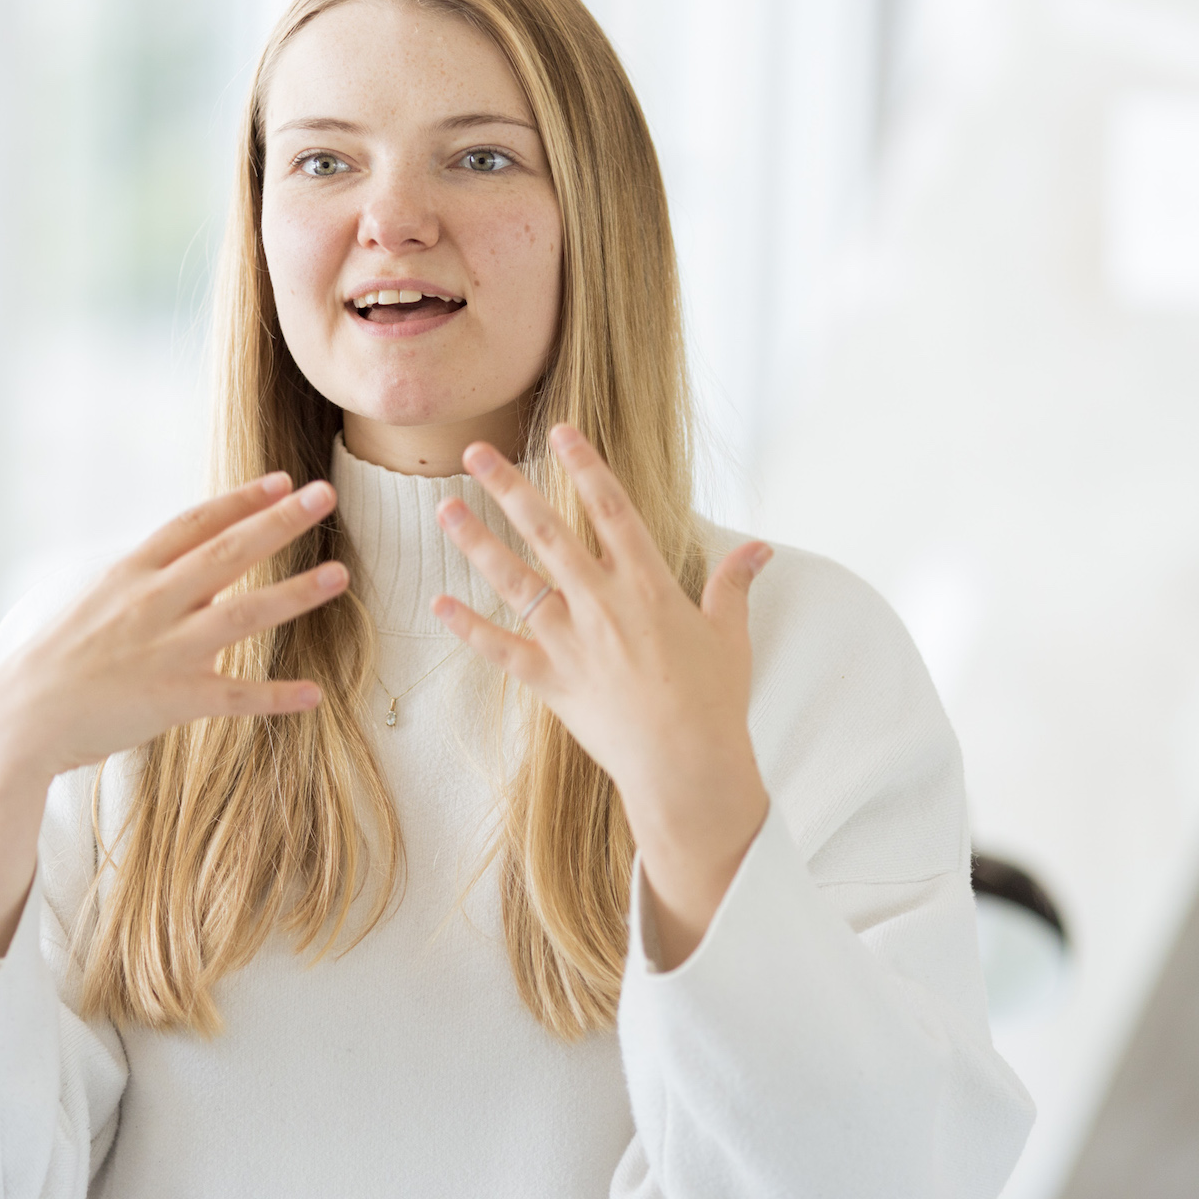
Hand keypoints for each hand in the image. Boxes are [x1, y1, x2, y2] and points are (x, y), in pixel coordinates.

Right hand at [0, 471, 345, 971]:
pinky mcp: (171, 700)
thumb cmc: (44, 658)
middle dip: (281, 522)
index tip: (283, 481)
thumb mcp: (84, 598)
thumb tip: (179, 566)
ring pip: (244, 614)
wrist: (13, 718)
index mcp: (129, 572)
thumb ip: (136, 580)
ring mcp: (164, 650)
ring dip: (295, 594)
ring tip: (339, 576)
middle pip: (228, 552)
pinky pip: (235, 696)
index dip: (242, 500)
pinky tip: (314, 693)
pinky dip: (276, 696)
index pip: (195, 523)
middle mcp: (152, 602)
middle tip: (326, 496)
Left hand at [431, 424, 772, 968]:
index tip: (559, 432)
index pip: (612, 509)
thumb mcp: (730, 635)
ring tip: (444, 510)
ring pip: (515, 580)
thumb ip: (734, 584)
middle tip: (475, 452)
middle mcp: (603, 602)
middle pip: (548, 531)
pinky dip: (469, 628)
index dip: (584, 467)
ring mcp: (572, 640)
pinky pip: (501, 649)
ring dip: (477, 543)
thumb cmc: (714, 701)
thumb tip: (760, 547)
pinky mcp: (551, 680)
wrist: (686, 766)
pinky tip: (438, 605)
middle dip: (509, 488)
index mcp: (648, 584)